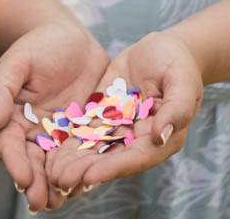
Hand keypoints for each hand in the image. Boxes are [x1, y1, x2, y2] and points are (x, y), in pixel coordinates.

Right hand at [0, 21, 110, 212]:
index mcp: (12, 117)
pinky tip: (89, 184)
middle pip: (33, 161)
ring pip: (58, 164)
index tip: (22, 178)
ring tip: (61, 201)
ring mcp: (60, 134)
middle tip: (41, 203)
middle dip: (36, 183)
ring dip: (59, 184)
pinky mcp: (84, 132)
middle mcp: (34, 131)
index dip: (14, 162)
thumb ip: (1, 89)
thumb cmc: (37, 45)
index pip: (9, 144)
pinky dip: (85, 170)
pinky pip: (85, 153)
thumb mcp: (17, 61)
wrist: (71, 38)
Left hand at [45, 31, 202, 199]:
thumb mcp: (182, 82)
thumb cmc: (179, 64)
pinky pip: (85, 130)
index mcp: (161, 138)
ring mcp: (119, 127)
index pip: (135, 158)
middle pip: (110, 159)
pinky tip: (48, 149)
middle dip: (85, 170)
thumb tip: (161, 135)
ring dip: (73, 161)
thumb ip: (176, 109)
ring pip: (94, 148)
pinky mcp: (103, 114)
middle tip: (60, 179)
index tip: (89, 176)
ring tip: (49, 171)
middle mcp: (138, 139)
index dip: (112, 168)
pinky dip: (68, 141)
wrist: (163, 49)